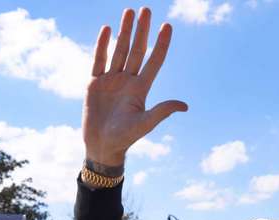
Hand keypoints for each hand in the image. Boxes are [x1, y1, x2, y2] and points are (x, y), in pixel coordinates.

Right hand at [83, 8, 187, 166]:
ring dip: (124, 31)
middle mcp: (128, 80)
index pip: (154, 61)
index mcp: (141, 88)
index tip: (168, 26)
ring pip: (119, 51)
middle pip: (136, 50)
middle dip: (141, 30)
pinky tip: (107, 29)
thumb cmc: (125, 138)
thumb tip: (184, 106)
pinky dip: (103, 45)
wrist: (102, 146)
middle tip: (146, 10)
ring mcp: (111, 80)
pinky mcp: (94, 83)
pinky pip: (99, 60)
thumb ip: (162, 111)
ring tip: (128, 12)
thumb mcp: (145, 124)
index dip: (161, 44)